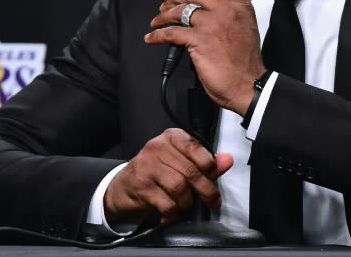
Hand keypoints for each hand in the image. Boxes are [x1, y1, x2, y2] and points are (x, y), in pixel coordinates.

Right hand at [104, 128, 232, 226]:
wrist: (123, 187)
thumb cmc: (155, 173)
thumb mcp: (180, 163)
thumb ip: (205, 161)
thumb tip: (227, 160)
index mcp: (170, 137)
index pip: (196, 147)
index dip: (210, 166)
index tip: (213, 178)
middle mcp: (157, 147)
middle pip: (191, 171)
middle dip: (206, 190)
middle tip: (211, 201)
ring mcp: (147, 166)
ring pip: (179, 187)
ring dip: (187, 202)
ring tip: (185, 204)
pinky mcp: (141, 186)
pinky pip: (167, 203)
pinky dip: (173, 212)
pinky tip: (171, 212)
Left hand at [145, 0, 265, 114]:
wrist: (248, 85)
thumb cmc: (246, 63)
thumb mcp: (246, 29)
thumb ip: (230, 15)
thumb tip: (207, 12)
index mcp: (241, 7)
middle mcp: (227, 10)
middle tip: (167, 4)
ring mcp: (212, 24)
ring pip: (180, 9)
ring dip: (164, 15)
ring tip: (157, 21)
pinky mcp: (198, 40)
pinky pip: (171, 32)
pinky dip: (157, 35)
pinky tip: (152, 38)